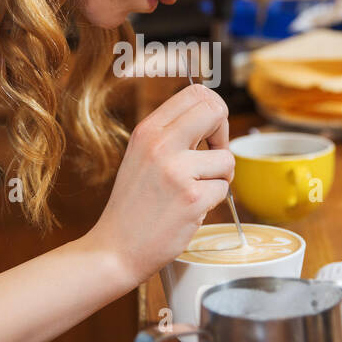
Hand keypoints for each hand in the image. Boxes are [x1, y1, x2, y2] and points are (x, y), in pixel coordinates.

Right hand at [86, 84, 233, 283]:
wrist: (115, 248)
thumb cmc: (134, 205)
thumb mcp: (142, 155)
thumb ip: (172, 134)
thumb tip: (213, 116)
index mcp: (148, 130)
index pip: (195, 92)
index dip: (213, 110)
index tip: (209, 133)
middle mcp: (160, 144)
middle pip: (215, 110)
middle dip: (224, 133)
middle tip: (213, 155)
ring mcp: (176, 171)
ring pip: (226, 158)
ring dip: (219, 178)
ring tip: (193, 191)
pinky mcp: (192, 198)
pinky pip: (223, 188)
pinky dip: (212, 201)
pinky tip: (189, 209)